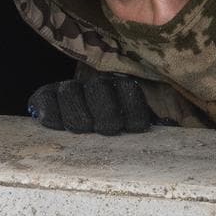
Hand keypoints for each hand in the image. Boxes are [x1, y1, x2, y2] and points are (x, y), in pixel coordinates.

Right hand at [27, 72, 152, 135]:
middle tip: (107, 129)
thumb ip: (157, 123)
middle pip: (98, 88)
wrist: (82, 127)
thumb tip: (171, 126)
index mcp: (121, 88)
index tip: (135, 128)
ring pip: (70, 91)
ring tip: (83, 129)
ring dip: (77, 112)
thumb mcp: (138, 125)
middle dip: (105, 110)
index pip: (128, 90)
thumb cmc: (117, 130)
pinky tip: (54, 124)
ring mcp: (69, 89)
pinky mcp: (46, 97)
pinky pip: (44, 98)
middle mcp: (95, 84)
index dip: (133, 108)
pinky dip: (49, 110)